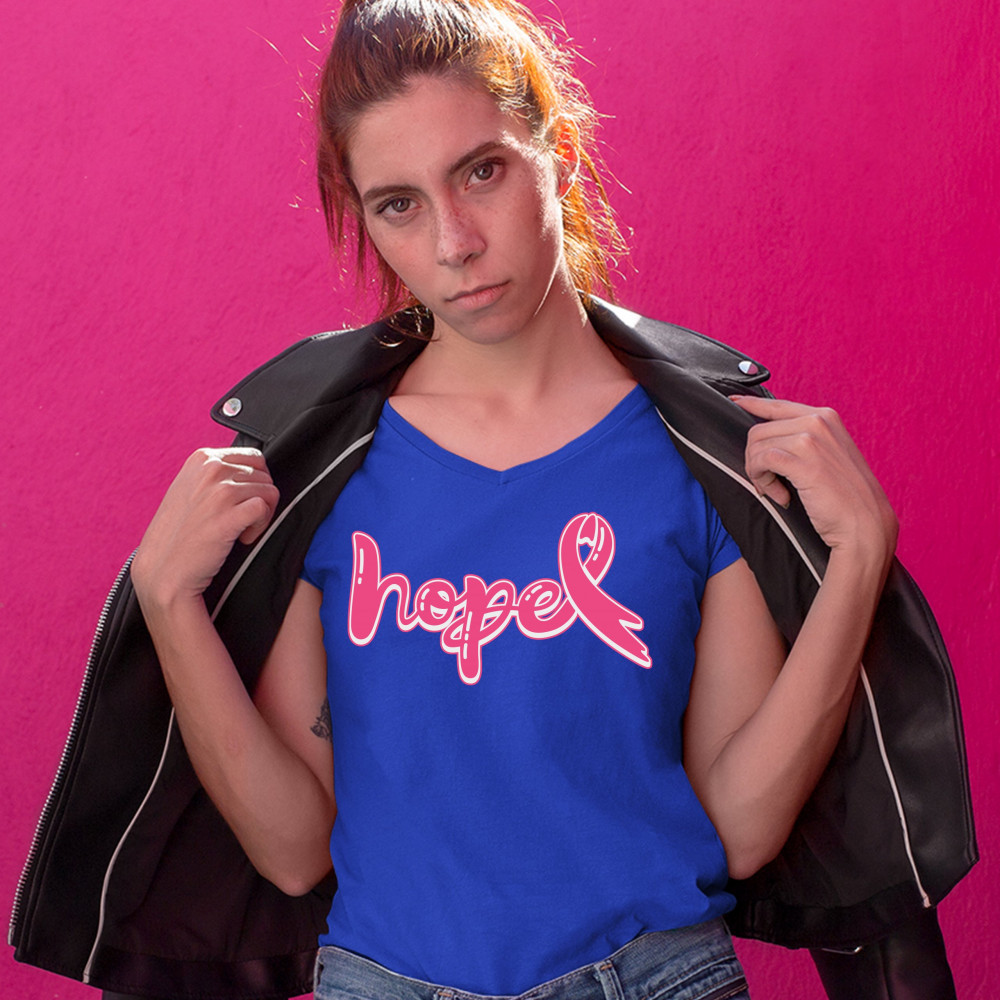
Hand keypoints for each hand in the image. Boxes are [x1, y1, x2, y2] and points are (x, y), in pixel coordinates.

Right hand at [131, 448, 279, 607]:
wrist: (162, 569)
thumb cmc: (179, 533)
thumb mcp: (191, 488)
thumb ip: (217, 474)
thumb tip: (254, 469)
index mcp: (202, 458)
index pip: (254, 457)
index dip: (255, 482)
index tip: (240, 501)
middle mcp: (211, 469)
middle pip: (265, 475)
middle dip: (259, 499)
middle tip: (240, 519)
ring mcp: (219, 491)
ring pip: (269, 492)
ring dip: (261, 516)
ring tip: (239, 530)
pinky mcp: (228, 515)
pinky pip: (264, 509)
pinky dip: (260, 526)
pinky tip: (242, 538)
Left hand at [729, 396, 897, 563]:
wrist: (865, 522)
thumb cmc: (845, 496)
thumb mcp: (828, 455)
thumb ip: (803, 440)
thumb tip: (766, 437)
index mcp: (825, 417)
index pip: (777, 405)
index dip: (751, 404)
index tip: (734, 401)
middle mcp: (818, 421)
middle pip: (758, 430)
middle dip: (754, 460)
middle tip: (769, 485)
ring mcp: (811, 438)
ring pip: (757, 446)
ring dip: (759, 474)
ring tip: (777, 491)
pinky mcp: (804, 460)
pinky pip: (762, 461)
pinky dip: (763, 481)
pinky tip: (780, 495)